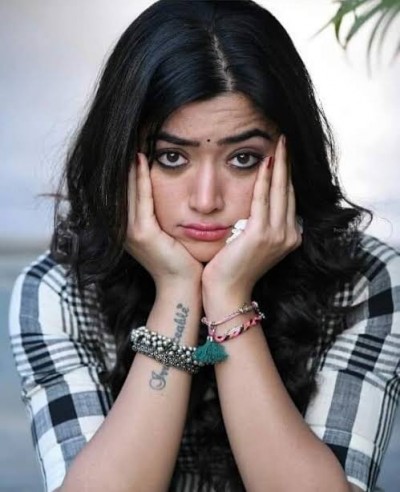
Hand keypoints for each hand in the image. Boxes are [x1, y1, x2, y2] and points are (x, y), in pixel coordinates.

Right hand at [125, 153, 202, 287]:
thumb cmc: (184, 262)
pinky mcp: (142, 233)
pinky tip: (142, 160)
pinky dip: (141, 179)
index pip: (129, 193)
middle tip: (132, 137)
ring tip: (134, 142)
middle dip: (127, 164)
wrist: (184, 287)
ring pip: (129, 190)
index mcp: (133, 229)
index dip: (130, 171)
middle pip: (124, 188)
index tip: (137, 146)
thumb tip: (179, 197)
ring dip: (131, 166)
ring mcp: (130, 231)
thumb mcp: (171, 235)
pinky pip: (141, 199)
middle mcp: (126, 228)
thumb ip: (166, 216)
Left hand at [202, 135, 301, 299]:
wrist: (226, 292)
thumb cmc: (232, 267)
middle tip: (284, 140)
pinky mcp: (262, 235)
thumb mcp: (250, 242)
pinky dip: (265, 179)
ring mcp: (278, 236)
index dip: (286, 175)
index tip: (282, 154)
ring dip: (280, 165)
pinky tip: (265, 162)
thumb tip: (255, 205)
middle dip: (287, 164)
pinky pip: (264, 200)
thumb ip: (258, 224)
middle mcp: (289, 235)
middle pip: (289, 191)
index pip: (288, 198)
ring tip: (279, 143)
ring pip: (281, 191)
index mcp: (288, 236)